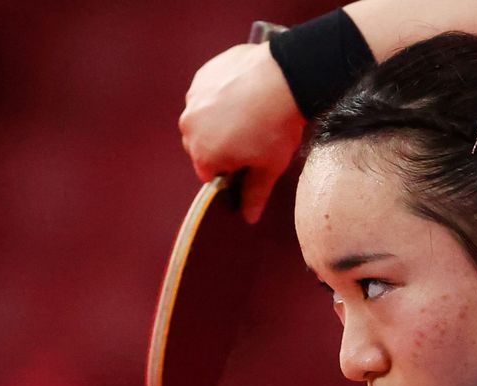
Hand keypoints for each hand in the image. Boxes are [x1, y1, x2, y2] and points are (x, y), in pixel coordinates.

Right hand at [179, 41, 305, 222]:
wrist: (286, 77)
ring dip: (218, 118)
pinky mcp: (203, 76)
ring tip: (248, 112)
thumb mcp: (269, 166)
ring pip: (202, 118)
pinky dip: (220, 96)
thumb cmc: (276, 126)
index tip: (247, 159)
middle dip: (219, 144)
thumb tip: (249, 218)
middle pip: (201, 145)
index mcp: (203, 155)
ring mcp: (194, 99)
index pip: (209, 173)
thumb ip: (254, 194)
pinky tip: (244, 93)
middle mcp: (190, 127)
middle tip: (250, 135)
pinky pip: (207, 93)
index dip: (229, 169)